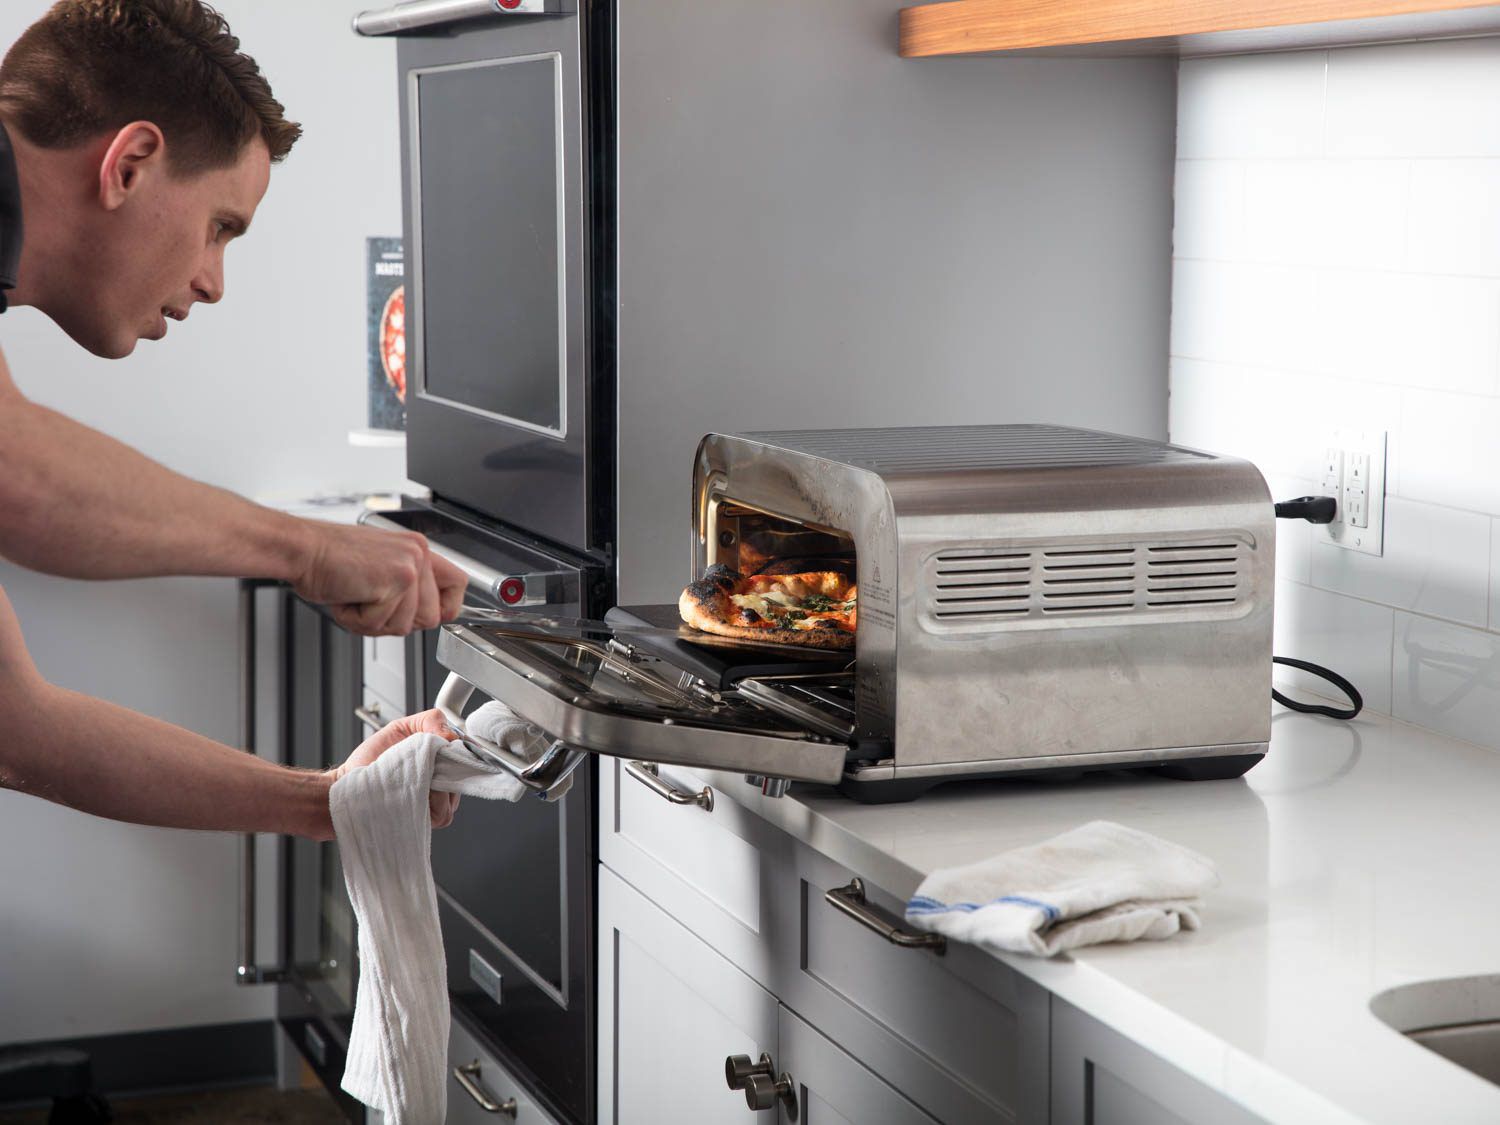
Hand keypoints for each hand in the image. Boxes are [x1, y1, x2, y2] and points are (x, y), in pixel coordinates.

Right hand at [291, 521, 466, 635]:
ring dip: (373, 621)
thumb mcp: (378, 567)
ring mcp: (409, 566)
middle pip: (430, 617)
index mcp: (417, 549)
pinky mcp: (395, 581)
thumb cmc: (329, 559)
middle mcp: (418, 554)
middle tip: (369, 601)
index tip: (432, 615)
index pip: (458, 584)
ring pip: (406, 625)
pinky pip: (381, 623)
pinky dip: (358, 620)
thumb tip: (430, 614)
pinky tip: (349, 596)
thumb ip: (408, 588)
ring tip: (356, 596)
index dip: (447, 608)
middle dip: (396, 621)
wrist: (302, 549)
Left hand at [330, 708, 460, 831]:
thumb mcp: (401, 728)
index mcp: (442, 761)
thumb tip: (452, 736)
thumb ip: (431, 721)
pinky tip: (408, 794)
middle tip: (418, 759)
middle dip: (444, 765)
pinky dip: (426, 800)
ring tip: (407, 778)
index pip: (469, 754)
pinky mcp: (429, 821)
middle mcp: (445, 785)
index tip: (445, 745)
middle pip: (464, 775)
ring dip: (433, 785)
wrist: (348, 787)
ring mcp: (438, 805)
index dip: (461, 749)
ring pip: (454, 795)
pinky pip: (442, 811)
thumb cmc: (370, 761)